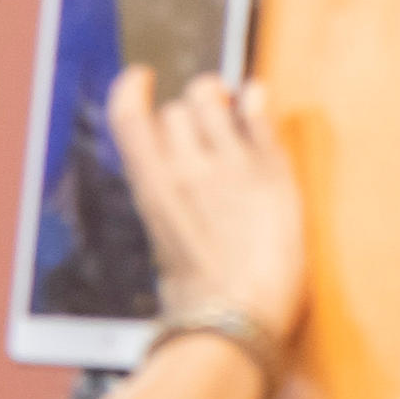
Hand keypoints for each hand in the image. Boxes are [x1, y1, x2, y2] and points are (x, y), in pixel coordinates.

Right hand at [115, 68, 309, 347]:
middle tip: (204, 125)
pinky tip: (256, 101)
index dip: (131, 89)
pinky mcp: (271, 169)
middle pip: (178, 109)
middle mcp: (186, 167)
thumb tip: (174, 190)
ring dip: (220, 100)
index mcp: (152, 189)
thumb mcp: (164, 249)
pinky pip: (259, 110)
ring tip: (231, 112)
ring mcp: (230, 163)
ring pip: (214, 98)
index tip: (140, 79)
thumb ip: (168, 207)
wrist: (240, 319)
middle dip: (189, 113)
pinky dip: (255, 97)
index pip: (129, 116)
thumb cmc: (200, 301)